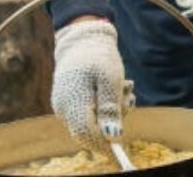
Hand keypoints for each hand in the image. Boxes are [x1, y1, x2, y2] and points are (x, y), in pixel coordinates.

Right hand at [51, 19, 133, 150]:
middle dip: (113, 122)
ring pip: (90, 123)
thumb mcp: (111, 80)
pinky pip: (87, 114)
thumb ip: (111, 109)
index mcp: (72, 101)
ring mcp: (63, 106)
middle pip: (89, 132)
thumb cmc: (99, 56)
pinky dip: (104, 106)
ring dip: (112, 111)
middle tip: (128, 99)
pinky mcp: (68, 103)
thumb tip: (113, 136)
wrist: (83, 38)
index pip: (87, 135)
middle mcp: (63, 108)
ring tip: (124, 86)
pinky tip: (115, 88)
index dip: (104, 146)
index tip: (121, 152)